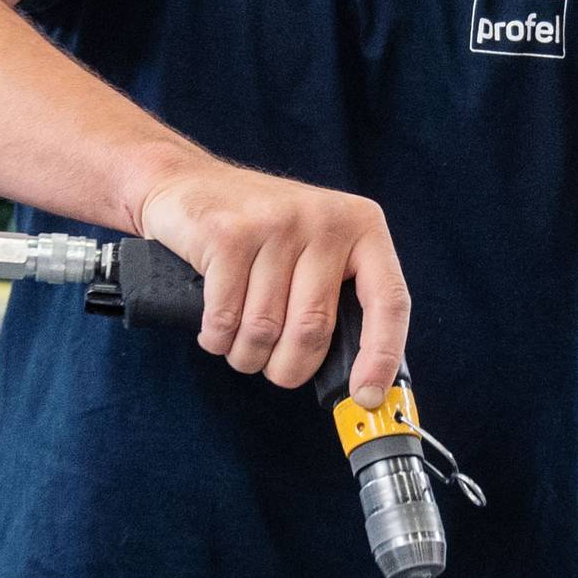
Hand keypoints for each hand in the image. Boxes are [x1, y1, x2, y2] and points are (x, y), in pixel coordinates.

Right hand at [132, 157, 410, 399]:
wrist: (188, 181)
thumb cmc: (260, 232)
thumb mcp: (315, 250)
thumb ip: (340, 299)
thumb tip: (363, 381)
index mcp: (362, 226)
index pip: (389, 301)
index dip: (381, 357)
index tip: (366, 396)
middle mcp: (325, 220)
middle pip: (314, 329)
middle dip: (289, 368)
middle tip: (276, 370)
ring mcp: (275, 223)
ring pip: (265, 329)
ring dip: (247, 355)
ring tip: (240, 345)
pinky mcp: (227, 234)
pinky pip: (225, 318)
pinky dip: (217, 339)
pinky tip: (215, 330)